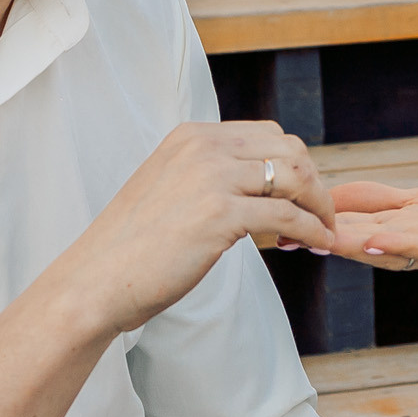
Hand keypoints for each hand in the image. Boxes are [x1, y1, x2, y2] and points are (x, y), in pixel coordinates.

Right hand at [44, 121, 334, 338]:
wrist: (94, 282)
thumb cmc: (132, 248)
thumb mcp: (171, 189)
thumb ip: (209, 177)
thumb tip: (257, 189)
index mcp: (192, 137)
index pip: (267, 134)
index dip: (294, 165)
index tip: (302, 197)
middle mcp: (203, 147)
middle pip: (289, 150)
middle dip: (314, 182)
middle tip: (321, 216)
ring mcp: (212, 178)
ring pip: (295, 177)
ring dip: (319, 206)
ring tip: (322, 232)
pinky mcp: (220, 215)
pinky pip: (287, 216)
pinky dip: (312, 230)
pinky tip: (316, 245)